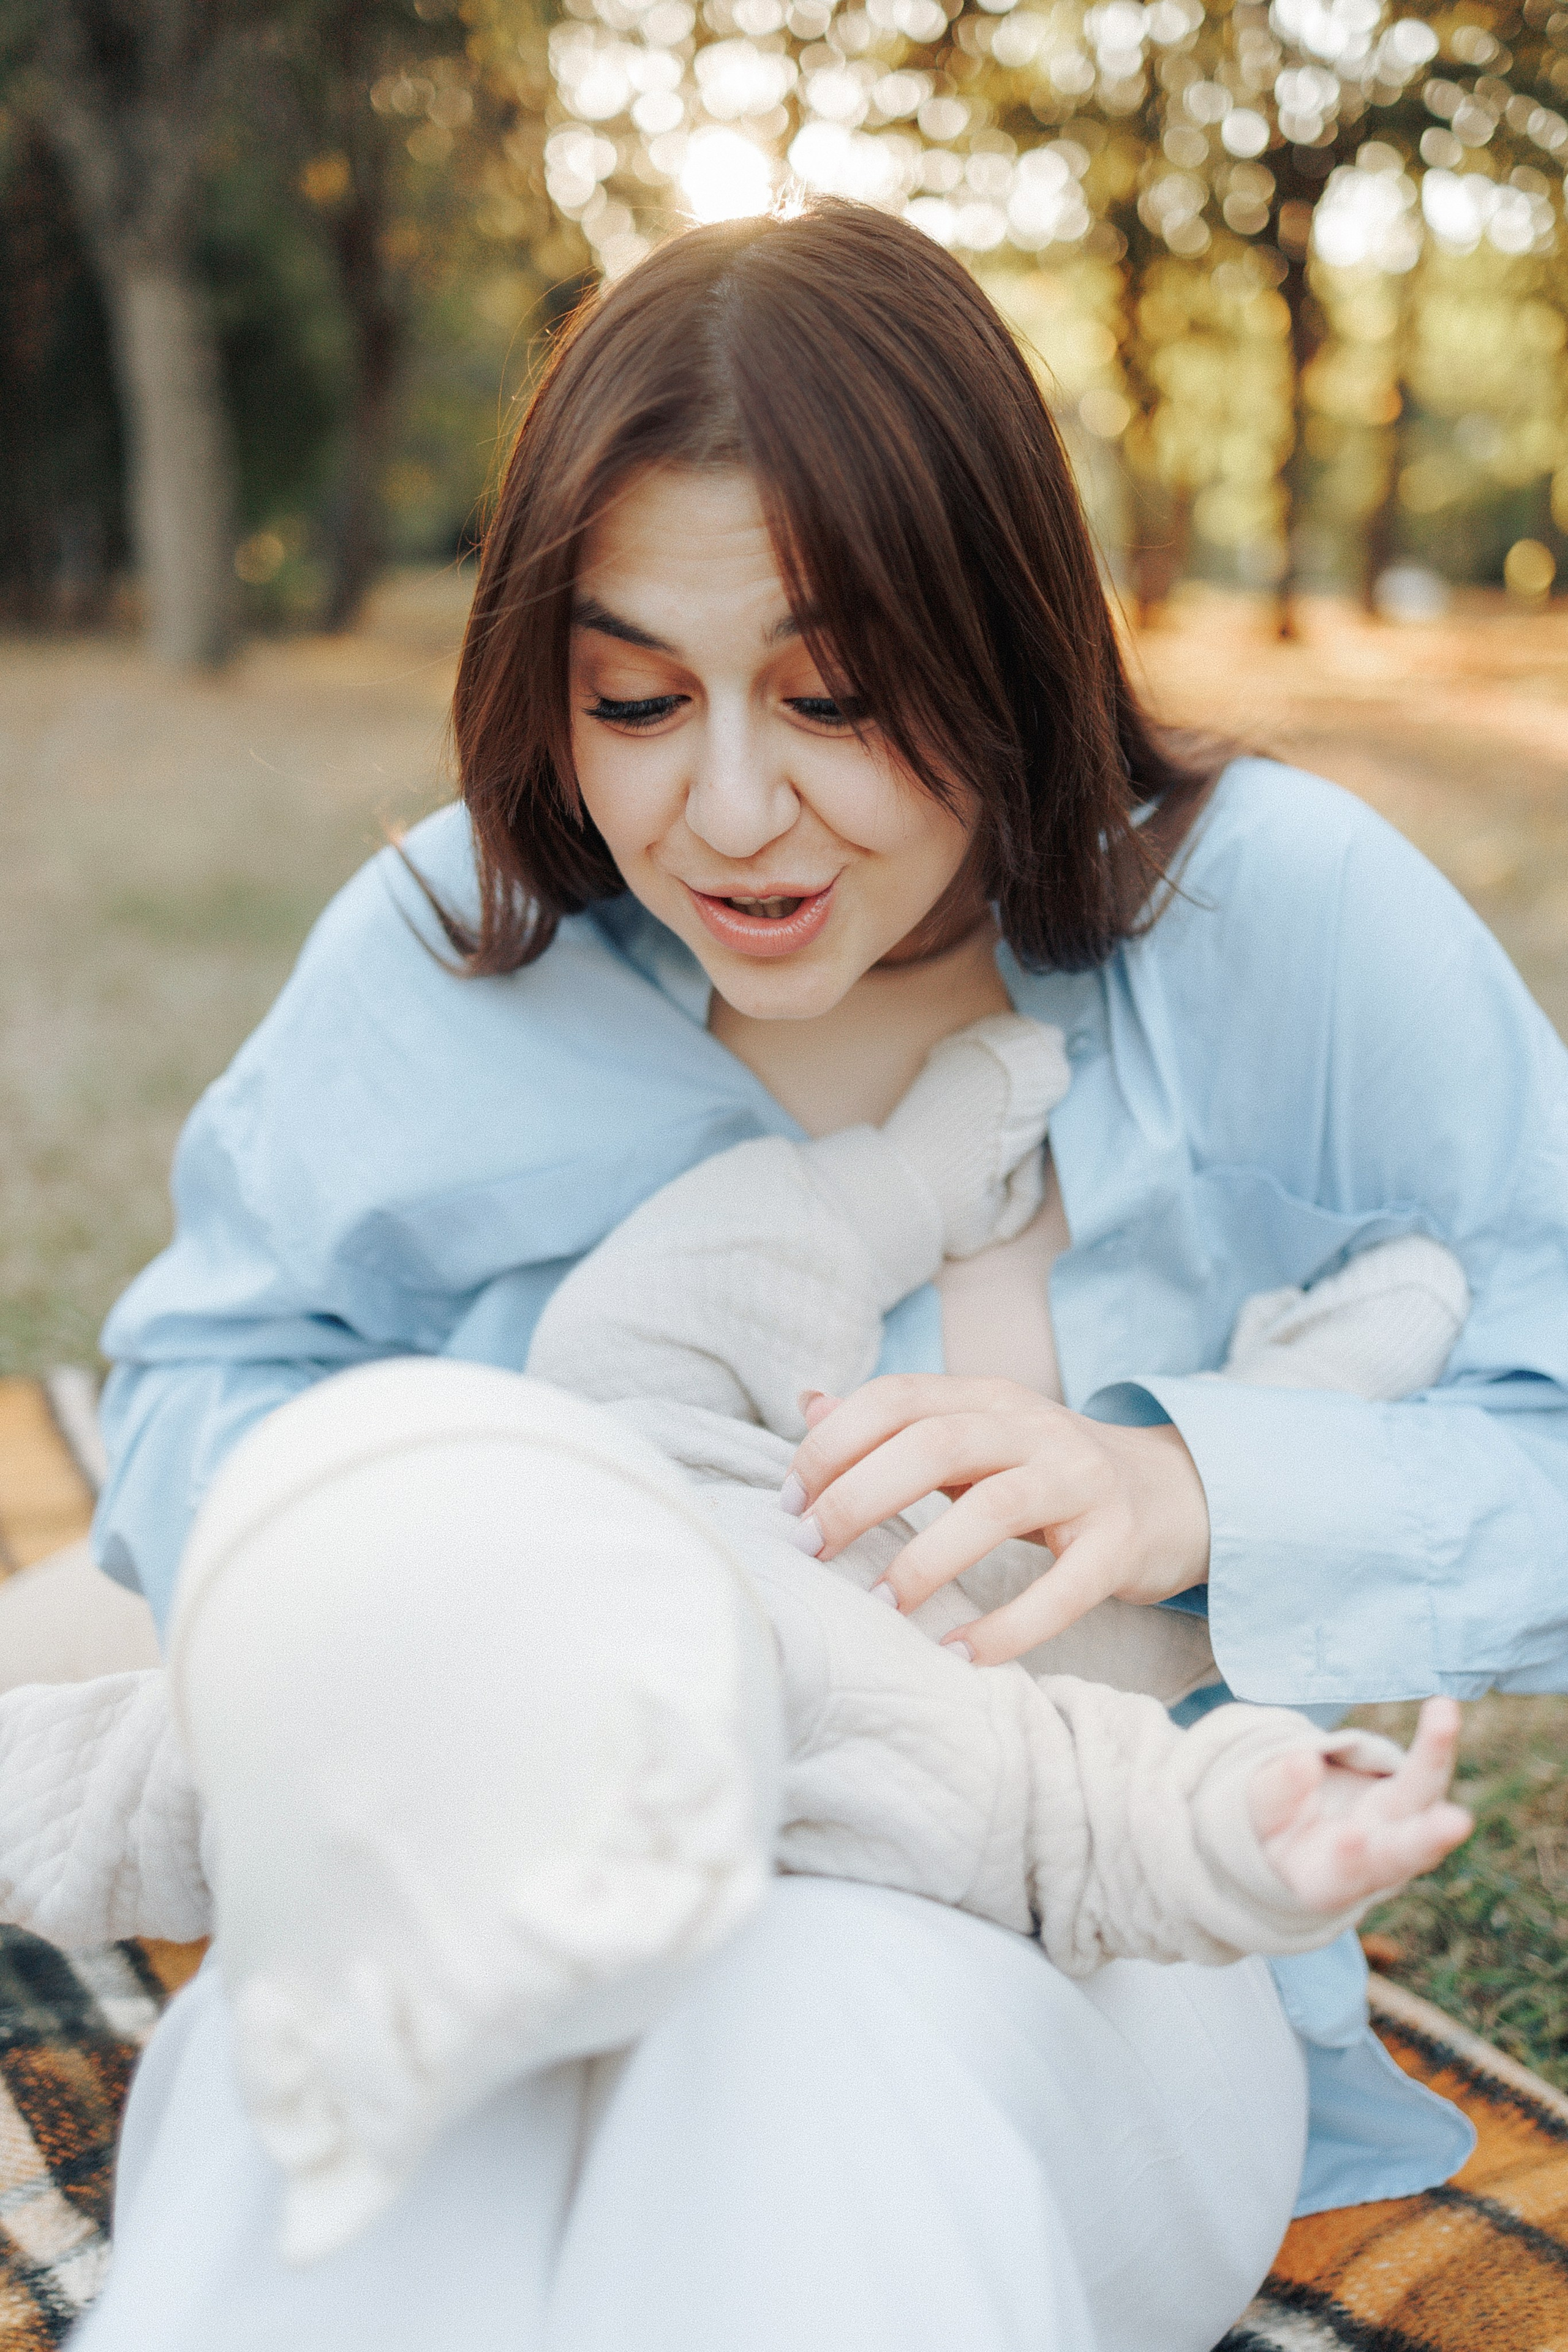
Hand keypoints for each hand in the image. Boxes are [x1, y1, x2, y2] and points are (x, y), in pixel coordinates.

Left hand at [783, 1376, 1210, 1664]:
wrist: (1178, 1493)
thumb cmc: (1049, 1472)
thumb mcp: (977, 1435)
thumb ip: (897, 1423)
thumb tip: (808, 1403)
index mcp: (987, 1398)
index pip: (897, 1398)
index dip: (833, 1443)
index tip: (791, 1502)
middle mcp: (1034, 1428)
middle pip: (936, 1443)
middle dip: (861, 1496)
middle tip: (814, 1548)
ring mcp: (1082, 1483)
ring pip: (995, 1507)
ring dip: (927, 1559)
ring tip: (882, 1604)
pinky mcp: (1119, 1544)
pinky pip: (1062, 1588)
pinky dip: (1008, 1626)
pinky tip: (961, 1654)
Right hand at [1249, 1698, 1471, 1913]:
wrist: (1309, 1835)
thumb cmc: (1279, 1833)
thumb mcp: (1262, 1819)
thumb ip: (1276, 1795)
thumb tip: (1303, 1761)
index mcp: (1328, 1880)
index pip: (1344, 1874)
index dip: (1348, 1857)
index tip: (1351, 1836)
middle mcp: (1378, 1862)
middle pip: (1405, 1850)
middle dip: (1428, 1837)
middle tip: (1457, 1822)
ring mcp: (1402, 1827)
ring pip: (1423, 1797)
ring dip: (1435, 1757)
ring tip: (1444, 1713)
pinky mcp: (1412, 1795)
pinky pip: (1427, 1768)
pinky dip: (1436, 1739)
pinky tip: (1442, 1705)